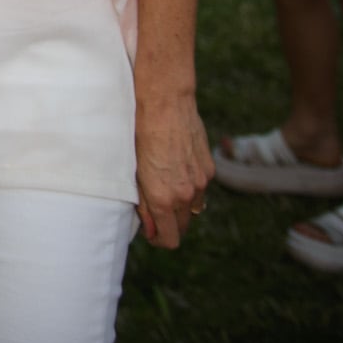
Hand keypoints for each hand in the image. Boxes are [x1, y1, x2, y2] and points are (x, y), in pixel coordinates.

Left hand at [134, 89, 212, 248]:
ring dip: (180, 205)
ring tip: (164, 186)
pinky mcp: (209, 167)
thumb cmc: (140, 134)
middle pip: (183, 228)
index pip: (170, 239)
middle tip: (154, 210)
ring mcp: (201, 181)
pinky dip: (190, 186)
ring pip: (193, 208)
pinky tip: (176, 168)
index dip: (158, 239)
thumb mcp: (134, 172)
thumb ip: (144, 205)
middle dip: (169, 224)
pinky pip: (201, 188)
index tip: (150, 231)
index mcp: (164, 198)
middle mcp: (186, 194)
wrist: (164, 103)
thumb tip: (150, 229)